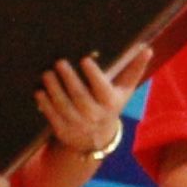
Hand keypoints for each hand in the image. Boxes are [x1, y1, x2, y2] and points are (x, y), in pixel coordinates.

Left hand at [31, 40, 142, 165]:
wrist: (97, 138)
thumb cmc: (110, 104)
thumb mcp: (124, 90)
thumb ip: (134, 69)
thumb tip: (146, 48)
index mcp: (111, 103)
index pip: (102, 88)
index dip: (93, 75)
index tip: (85, 59)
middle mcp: (95, 116)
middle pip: (80, 97)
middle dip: (69, 79)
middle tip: (59, 62)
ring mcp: (78, 125)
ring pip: (64, 106)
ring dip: (54, 89)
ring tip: (47, 74)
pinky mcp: (64, 131)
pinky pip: (53, 117)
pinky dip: (45, 104)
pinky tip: (39, 92)